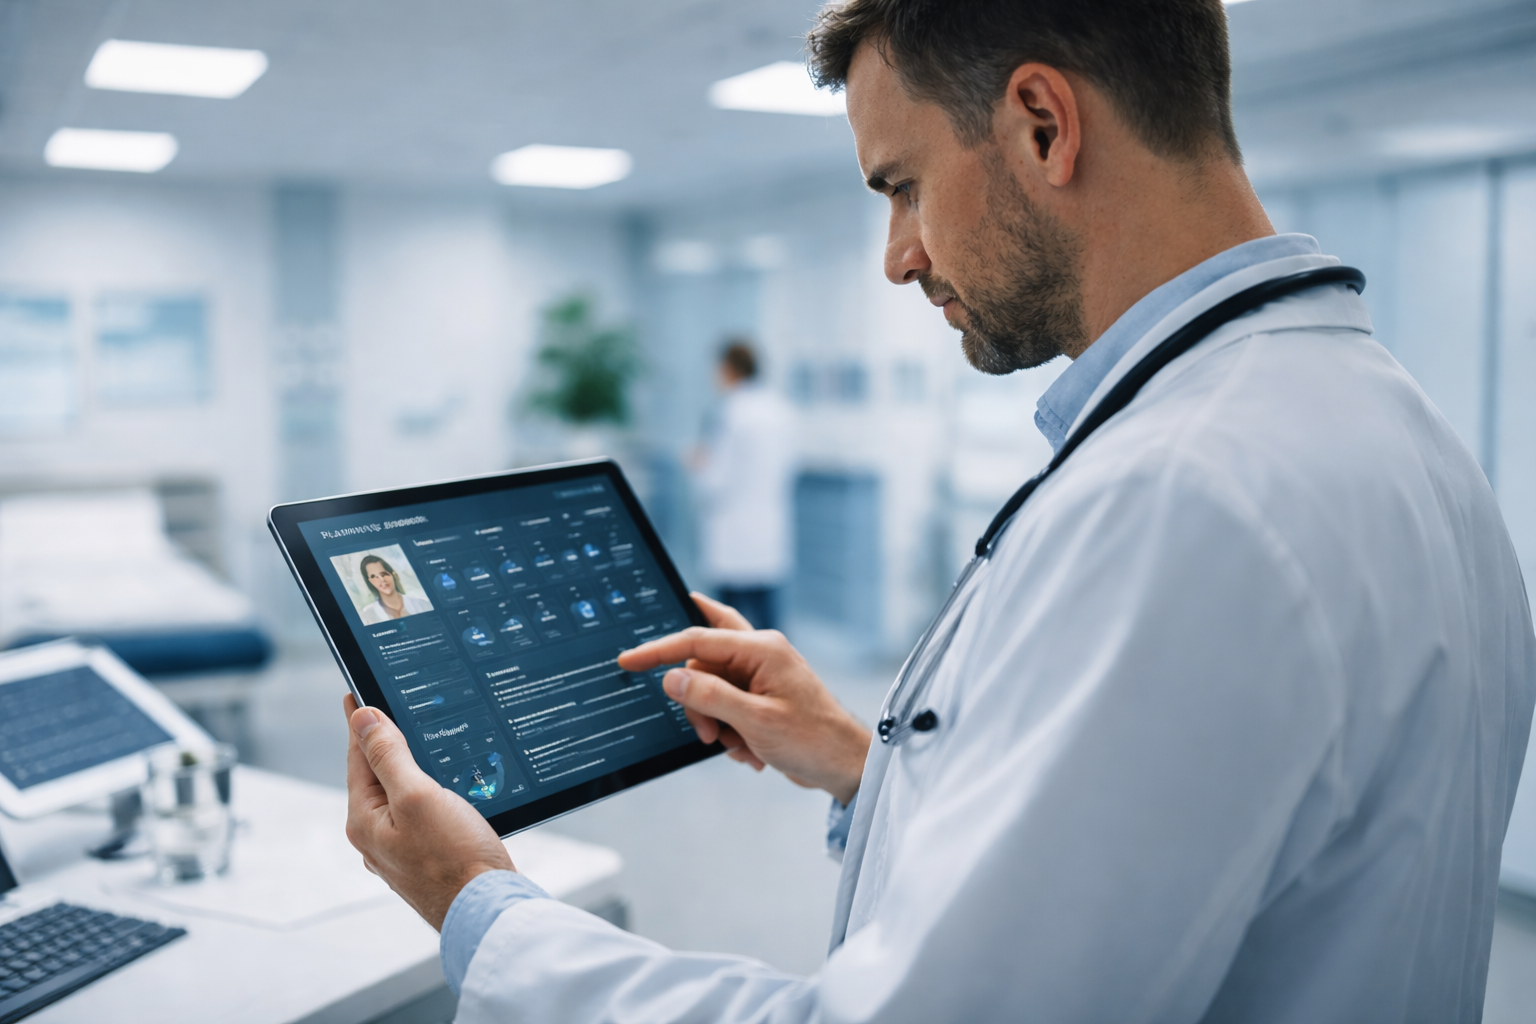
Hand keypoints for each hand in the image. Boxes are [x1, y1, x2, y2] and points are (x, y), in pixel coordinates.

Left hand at [343, 694, 514, 930]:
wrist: (487, 909)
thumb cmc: (454, 858)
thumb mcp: (417, 796)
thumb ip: (388, 756)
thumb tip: (363, 718)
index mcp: (365, 819)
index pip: (358, 755)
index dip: (361, 721)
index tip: (355, 691)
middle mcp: (377, 836)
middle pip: (376, 775)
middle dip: (383, 741)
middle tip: (387, 706)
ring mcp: (401, 850)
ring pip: (400, 794)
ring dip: (407, 765)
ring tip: (414, 737)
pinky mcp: (428, 857)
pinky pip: (419, 813)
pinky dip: (426, 790)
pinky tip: (442, 784)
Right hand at [618, 593, 870, 804]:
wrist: (845, 766)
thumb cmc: (814, 739)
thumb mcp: (755, 721)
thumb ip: (710, 696)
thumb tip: (672, 678)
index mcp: (761, 649)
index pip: (696, 640)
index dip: (658, 650)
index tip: (628, 660)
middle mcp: (760, 656)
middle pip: (702, 665)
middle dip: (699, 702)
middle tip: (709, 731)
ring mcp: (760, 678)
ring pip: (711, 691)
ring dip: (717, 724)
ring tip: (739, 746)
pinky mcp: (760, 699)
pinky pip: (726, 709)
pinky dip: (731, 732)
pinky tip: (751, 751)